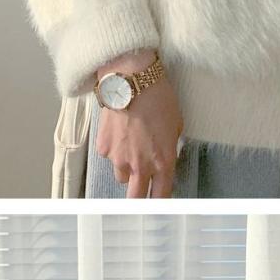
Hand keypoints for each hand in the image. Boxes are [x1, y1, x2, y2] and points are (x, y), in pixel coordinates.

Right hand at [95, 60, 181, 199]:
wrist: (131, 80)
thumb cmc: (158, 97)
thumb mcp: (176, 124)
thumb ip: (169, 146)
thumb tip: (165, 154)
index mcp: (162, 162)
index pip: (161, 196)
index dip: (160, 200)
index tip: (159, 198)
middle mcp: (140, 166)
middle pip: (136, 198)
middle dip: (139, 197)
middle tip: (140, 189)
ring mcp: (119, 159)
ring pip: (121, 176)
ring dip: (126, 168)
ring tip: (131, 147)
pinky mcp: (103, 148)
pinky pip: (109, 157)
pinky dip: (114, 150)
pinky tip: (119, 132)